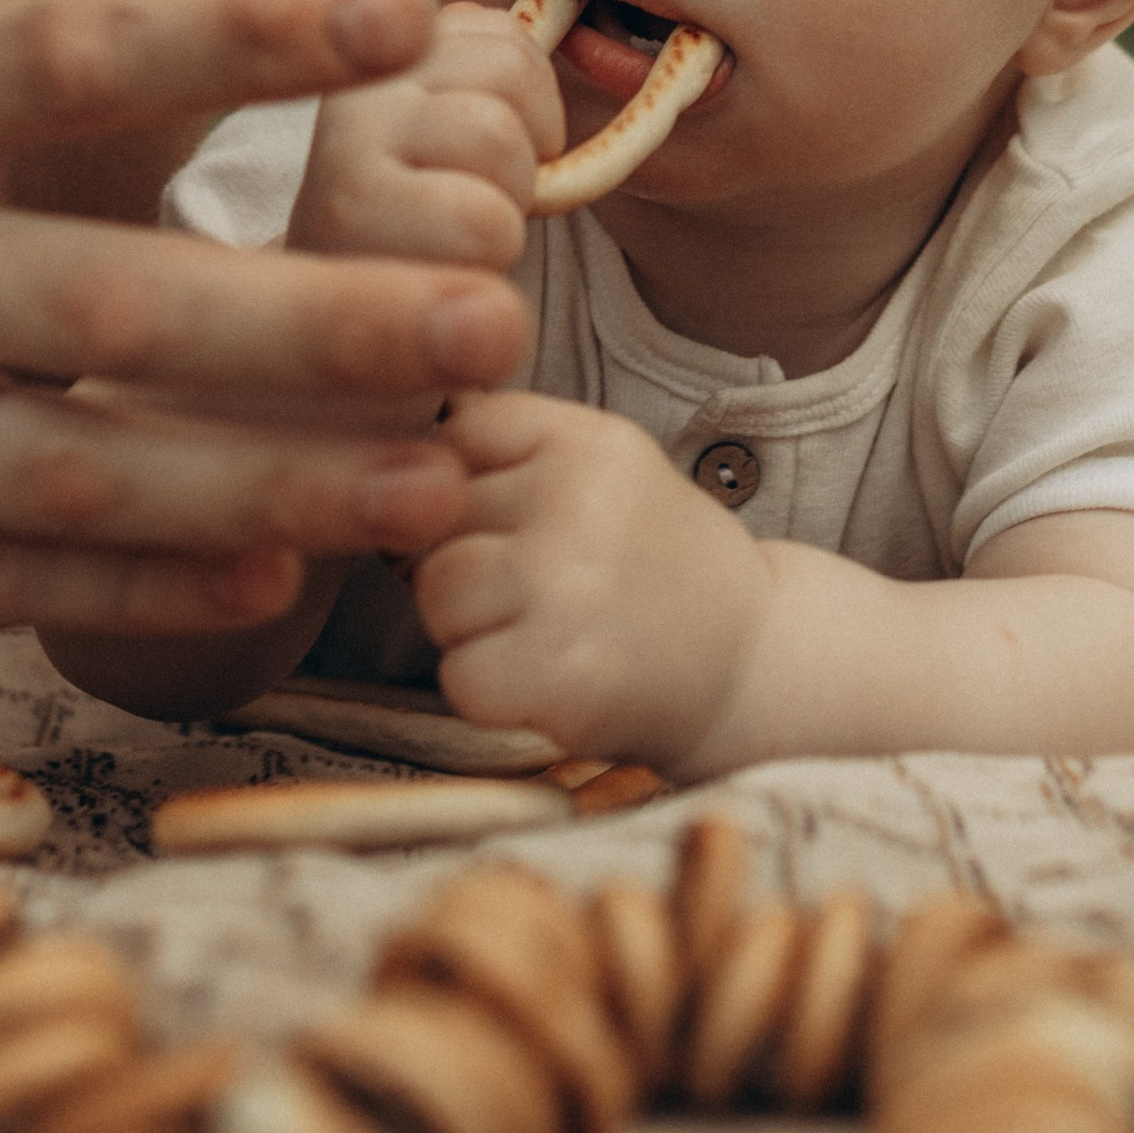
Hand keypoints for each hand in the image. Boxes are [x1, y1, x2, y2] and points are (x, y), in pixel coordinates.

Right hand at [0, 0, 525, 644]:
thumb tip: (139, 39)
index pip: (66, 50)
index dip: (241, 32)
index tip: (403, 9)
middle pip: (106, 298)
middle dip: (316, 322)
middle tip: (486, 321)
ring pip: (70, 465)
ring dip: (271, 483)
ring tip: (437, 481)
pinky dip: (128, 582)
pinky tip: (263, 580)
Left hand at [411, 392, 771, 772]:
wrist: (754, 660)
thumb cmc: (650, 566)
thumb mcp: (600, 470)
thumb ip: (506, 452)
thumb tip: (379, 474)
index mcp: (585, 440)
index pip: (453, 439)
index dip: (469, 493)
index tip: (523, 524)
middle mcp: (576, 501)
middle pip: (431, 521)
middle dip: (466, 562)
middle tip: (546, 592)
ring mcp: (566, 586)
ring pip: (437, 595)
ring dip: (473, 629)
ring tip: (547, 633)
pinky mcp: (559, 673)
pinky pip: (459, 676)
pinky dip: (491, 693)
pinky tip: (551, 680)